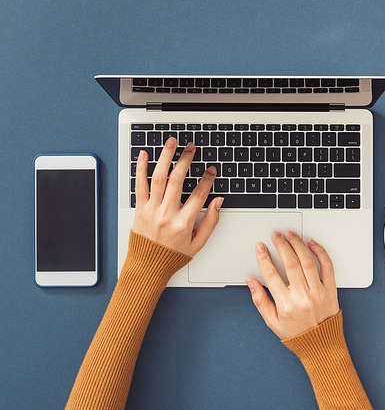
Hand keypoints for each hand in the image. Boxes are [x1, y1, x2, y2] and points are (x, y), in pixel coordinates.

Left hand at [132, 138, 222, 256]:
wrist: (147, 266)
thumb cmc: (172, 255)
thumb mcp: (197, 243)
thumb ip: (210, 222)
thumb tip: (219, 202)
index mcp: (182, 223)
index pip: (198, 195)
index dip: (207, 180)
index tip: (211, 170)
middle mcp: (166, 214)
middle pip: (177, 180)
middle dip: (186, 161)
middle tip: (191, 148)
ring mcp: (151, 210)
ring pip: (158, 177)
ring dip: (165, 157)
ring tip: (171, 144)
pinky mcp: (139, 208)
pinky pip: (139, 185)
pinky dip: (140, 168)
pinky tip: (144, 155)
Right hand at [246, 231, 338, 339]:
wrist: (322, 347)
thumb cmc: (297, 335)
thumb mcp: (272, 322)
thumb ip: (260, 301)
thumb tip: (251, 282)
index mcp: (286, 304)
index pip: (271, 275)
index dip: (264, 258)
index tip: (260, 247)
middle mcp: (303, 296)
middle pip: (290, 263)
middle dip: (281, 245)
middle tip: (276, 235)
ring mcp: (318, 292)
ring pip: (307, 261)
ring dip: (298, 244)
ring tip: (290, 235)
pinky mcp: (331, 290)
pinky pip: (327, 267)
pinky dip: (320, 252)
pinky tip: (312, 243)